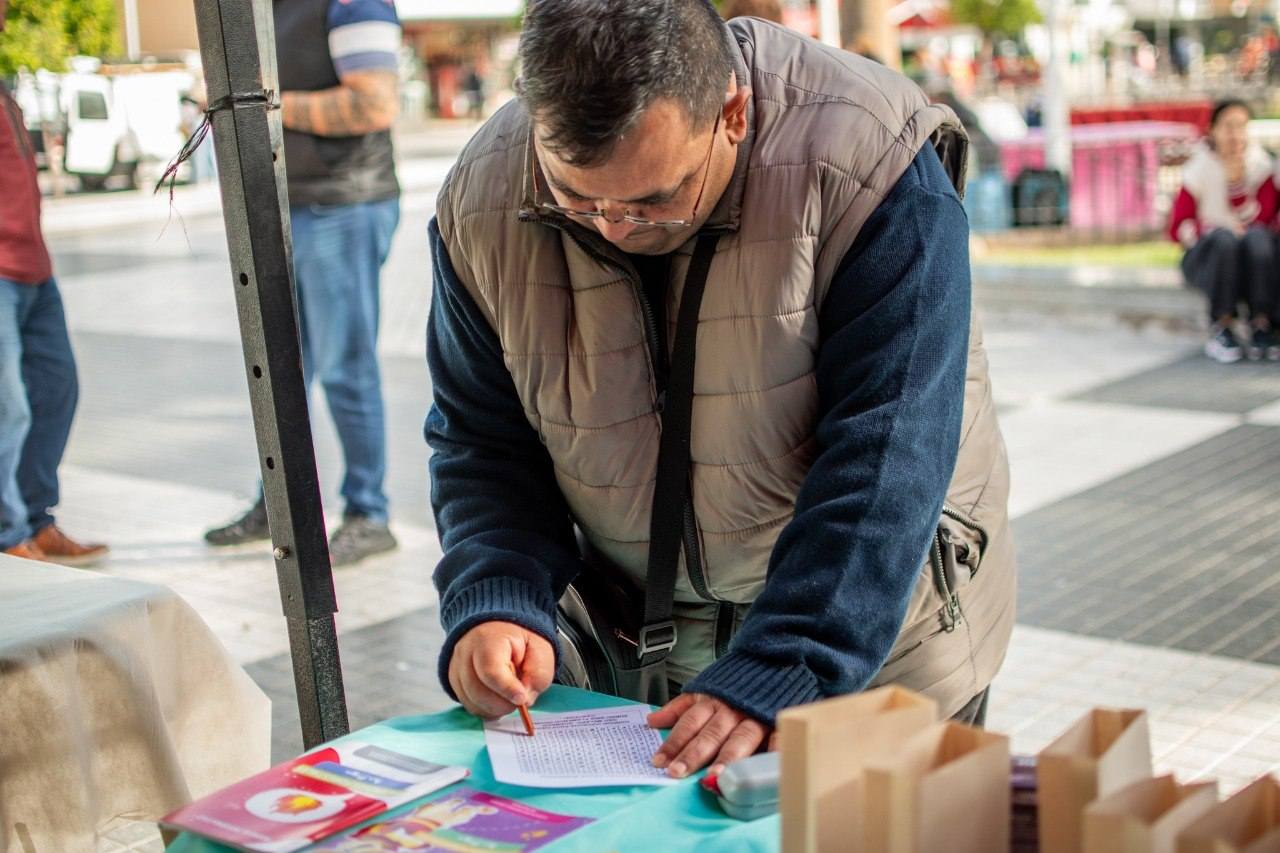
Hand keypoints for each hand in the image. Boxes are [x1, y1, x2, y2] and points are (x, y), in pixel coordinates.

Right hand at [447, 621, 553, 719]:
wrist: (498, 628)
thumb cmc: (519, 639)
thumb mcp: (540, 649)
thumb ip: (537, 673)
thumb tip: (525, 699)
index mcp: (488, 639)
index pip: (491, 670)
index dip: (507, 689)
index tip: (522, 698)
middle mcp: (465, 652)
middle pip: (478, 691)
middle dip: (503, 703)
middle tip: (520, 699)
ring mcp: (456, 667)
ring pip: (472, 702)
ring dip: (495, 708)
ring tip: (510, 696)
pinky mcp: (454, 681)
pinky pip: (468, 705)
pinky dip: (486, 709)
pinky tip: (498, 699)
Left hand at [647, 692, 774, 777]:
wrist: (770, 662)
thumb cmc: (733, 685)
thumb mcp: (703, 690)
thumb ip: (679, 708)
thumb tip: (651, 721)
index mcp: (712, 701)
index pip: (689, 723)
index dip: (674, 742)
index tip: (659, 761)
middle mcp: (731, 710)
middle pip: (711, 734)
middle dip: (693, 754)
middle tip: (678, 772)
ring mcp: (755, 716)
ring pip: (740, 738)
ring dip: (728, 756)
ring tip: (716, 775)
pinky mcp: (776, 721)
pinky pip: (777, 736)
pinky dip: (774, 750)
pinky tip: (764, 766)